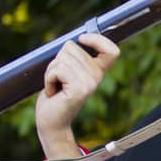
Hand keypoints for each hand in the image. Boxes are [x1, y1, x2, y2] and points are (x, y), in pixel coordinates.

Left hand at [35, 33, 119, 160]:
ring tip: (56, 86)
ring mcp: (89, 84)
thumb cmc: (56, 95)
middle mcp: (97, 77)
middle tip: (59, 80)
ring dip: (51, 72)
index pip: (112, 50)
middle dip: (57, 61)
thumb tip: (72, 41)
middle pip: (72, 47)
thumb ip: (72, 57)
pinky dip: (48, 79)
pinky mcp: (79, 90)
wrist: (51, 121)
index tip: (82, 39)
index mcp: (97, 71)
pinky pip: (57, 70)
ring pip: (62, 59)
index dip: (97, 39)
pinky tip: (53, 92)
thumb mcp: (66, 71)